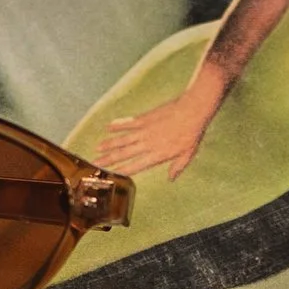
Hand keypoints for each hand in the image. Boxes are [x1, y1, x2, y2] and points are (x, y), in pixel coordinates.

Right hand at [105, 69, 224, 180]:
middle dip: (108, 159)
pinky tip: (108, 127)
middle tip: (96, 163)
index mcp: (158, 155)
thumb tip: (171, 179)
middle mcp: (148, 144)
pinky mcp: (145, 118)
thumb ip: (177, 167)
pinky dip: (117, 125)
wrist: (192, 110)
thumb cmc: (192, 133)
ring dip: (109, 144)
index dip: (122, 170)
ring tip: (97, 148)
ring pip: (122, 139)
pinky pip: (128, 123)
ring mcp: (145, 130)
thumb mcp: (188, 154)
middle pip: (124, 154)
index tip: (112, 175)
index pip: (136, 166)